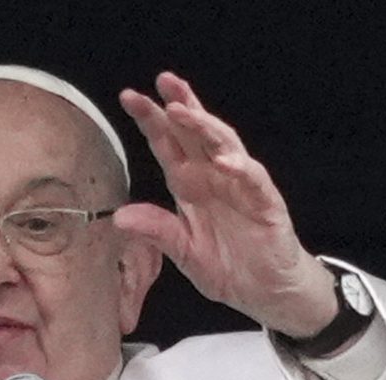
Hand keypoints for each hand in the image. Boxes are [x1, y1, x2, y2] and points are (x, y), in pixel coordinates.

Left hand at [117, 72, 336, 337]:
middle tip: (162, 81)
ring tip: (182, 111)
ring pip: (224, 145)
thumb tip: (118, 216)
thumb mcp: (184, 253)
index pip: (168, 145)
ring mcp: (242, 186)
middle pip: (196, 132)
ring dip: (204, 126)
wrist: (266, 292)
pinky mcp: (266, 202)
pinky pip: (253, 179)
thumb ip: (157, 232)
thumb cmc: (228, 266)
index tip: (130, 96)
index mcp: (190, 185)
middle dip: (180, 104)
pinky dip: (239, 168)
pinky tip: (223, 162)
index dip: (151, 120)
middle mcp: (214, 177)